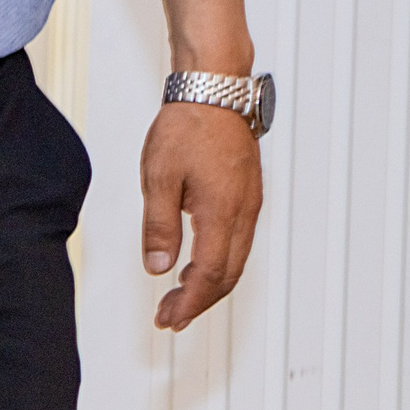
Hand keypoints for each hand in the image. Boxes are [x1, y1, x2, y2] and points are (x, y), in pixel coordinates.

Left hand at [141, 100, 260, 331]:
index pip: (210, 274)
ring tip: (178, 299)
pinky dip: (217, 263)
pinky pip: (237, 241)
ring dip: (208, 285)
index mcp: (223, 210)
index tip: (168, 319)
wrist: (214, 90)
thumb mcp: (159, 180)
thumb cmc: (187, 127)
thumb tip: (159, 268)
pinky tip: (195, 267)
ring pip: (236, 259)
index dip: (189, 302)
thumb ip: (158, 228)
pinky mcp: (247, 194)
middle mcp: (244, 210)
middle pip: (228, 274)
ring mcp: (250, 202)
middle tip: (169, 318)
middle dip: (198, 303)